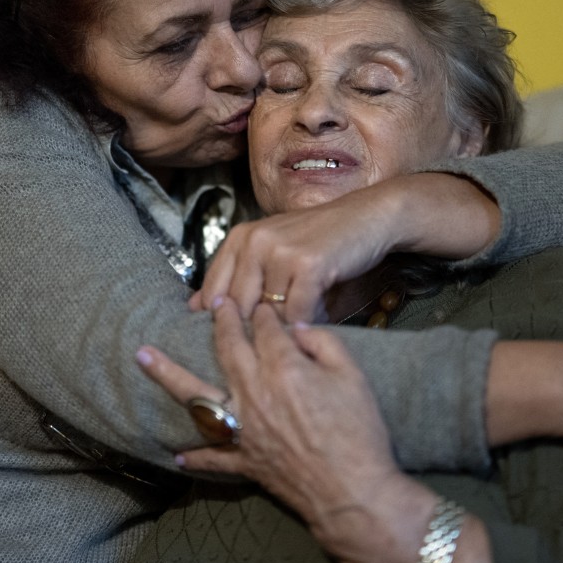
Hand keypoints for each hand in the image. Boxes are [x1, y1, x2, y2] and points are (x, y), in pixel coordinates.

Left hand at [138, 303, 504, 562]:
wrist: (353, 493)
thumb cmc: (359, 434)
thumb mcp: (353, 377)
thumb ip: (324, 344)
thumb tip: (299, 331)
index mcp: (283, 368)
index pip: (266, 329)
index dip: (264, 313)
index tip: (262, 305)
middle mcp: (254, 393)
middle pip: (227, 348)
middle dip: (220, 322)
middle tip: (213, 304)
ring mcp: (244, 429)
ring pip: (197, 396)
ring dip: (167, 374)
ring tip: (142, 356)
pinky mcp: (245, 461)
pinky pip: (213, 458)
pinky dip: (195, 457)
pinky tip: (177, 453)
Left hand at [191, 198, 391, 323]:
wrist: (366, 218)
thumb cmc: (320, 239)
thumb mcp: (271, 250)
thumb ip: (237, 276)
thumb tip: (196, 307)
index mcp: (239, 238)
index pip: (212, 293)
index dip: (222, 323)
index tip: (237, 339)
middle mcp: (254, 241)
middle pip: (238, 309)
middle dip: (255, 332)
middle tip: (271, 344)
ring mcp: (279, 251)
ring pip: (269, 314)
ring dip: (286, 327)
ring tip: (300, 323)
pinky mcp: (307, 265)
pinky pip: (297, 313)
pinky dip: (308, 323)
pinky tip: (318, 316)